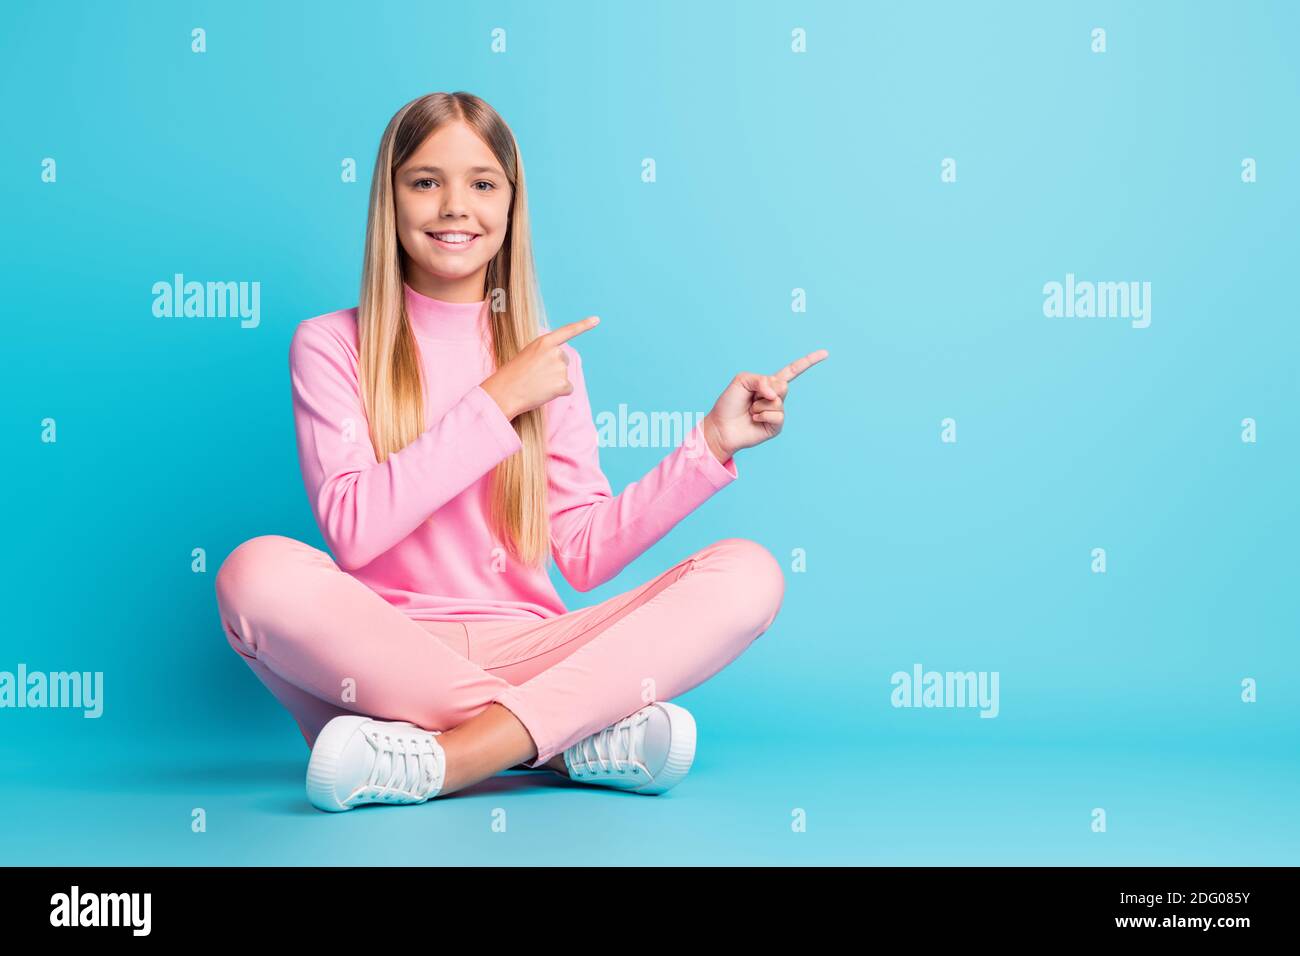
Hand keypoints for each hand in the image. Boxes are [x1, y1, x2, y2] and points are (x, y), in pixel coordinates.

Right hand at [480, 315, 600, 418]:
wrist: (504, 392)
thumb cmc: (513, 375)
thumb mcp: (528, 355)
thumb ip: (545, 353)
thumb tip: (560, 365)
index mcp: (544, 342)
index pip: (568, 331)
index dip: (584, 325)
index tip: (597, 319)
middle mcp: (555, 352)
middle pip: (564, 361)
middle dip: (553, 369)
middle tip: (535, 376)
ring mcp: (560, 368)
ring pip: (565, 376)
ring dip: (554, 382)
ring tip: (536, 384)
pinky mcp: (563, 384)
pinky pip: (567, 389)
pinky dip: (558, 393)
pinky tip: (543, 392)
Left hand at [700, 349, 828, 461]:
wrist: (721, 426)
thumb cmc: (729, 403)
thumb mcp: (742, 380)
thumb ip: (761, 380)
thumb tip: (776, 394)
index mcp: (769, 384)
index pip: (792, 371)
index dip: (808, 362)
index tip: (825, 353)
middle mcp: (776, 397)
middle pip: (783, 385)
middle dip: (765, 389)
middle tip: (752, 398)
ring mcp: (777, 412)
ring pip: (778, 401)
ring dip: (759, 405)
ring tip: (750, 410)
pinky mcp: (776, 426)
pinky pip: (777, 415)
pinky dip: (763, 415)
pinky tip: (754, 419)